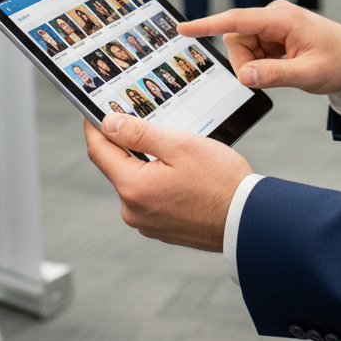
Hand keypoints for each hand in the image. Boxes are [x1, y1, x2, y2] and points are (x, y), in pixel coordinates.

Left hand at [85, 114, 252, 250]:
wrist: (248, 221)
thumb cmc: (221, 182)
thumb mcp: (180, 145)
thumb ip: (140, 133)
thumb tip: (109, 124)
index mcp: (134, 188)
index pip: (99, 151)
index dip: (95, 127)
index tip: (92, 112)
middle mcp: (133, 211)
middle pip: (119, 167)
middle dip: (129, 144)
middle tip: (151, 123)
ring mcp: (147, 223)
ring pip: (137, 182)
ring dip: (148, 163)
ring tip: (179, 152)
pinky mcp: (161, 229)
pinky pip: (151, 197)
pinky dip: (160, 181)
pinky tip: (185, 175)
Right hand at [177, 1, 340, 93]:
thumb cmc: (338, 61)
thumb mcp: (307, 74)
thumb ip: (273, 75)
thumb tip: (243, 75)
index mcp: (282, 18)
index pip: (237, 20)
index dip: (207, 24)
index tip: (183, 28)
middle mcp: (275, 16)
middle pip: (237, 38)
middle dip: (244, 61)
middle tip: (268, 76)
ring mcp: (275, 24)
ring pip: (244, 45)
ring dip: (255, 63)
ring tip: (284, 69)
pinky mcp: (276, 33)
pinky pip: (254, 49)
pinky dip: (262, 62)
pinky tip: (283, 66)